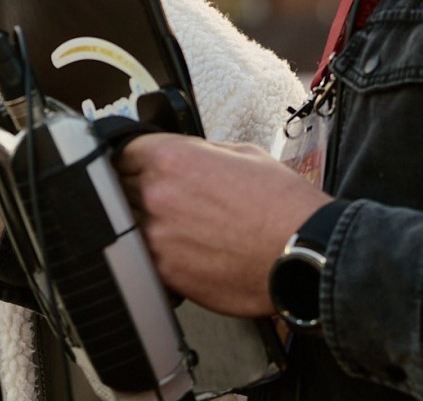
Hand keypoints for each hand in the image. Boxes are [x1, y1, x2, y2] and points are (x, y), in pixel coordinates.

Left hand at [116, 135, 331, 317]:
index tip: (135, 166)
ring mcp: (157, 236)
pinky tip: (175, 252)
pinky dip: (152, 255)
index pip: (121, 151)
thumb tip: (184, 155)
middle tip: (158, 199)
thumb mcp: (242, 154)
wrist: (305, 251)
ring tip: (167, 227)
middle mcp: (157, 194)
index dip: (130, 159)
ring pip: (125, 224)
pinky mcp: (166, 272)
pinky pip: (142, 258)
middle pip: (118, 186)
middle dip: (134, 190)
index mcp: (171, 158)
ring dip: (139, 223)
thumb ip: (199, 152)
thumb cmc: (283, 204)